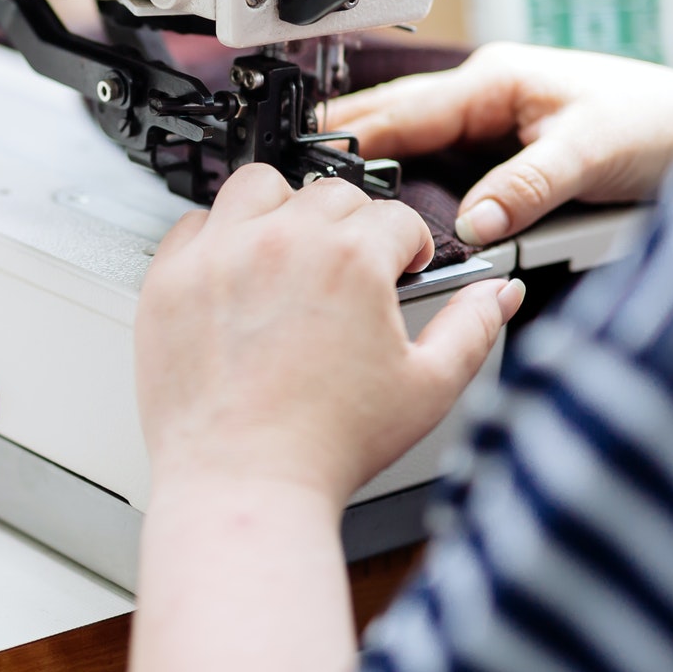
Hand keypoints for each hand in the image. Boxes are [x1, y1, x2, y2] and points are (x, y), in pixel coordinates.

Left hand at [135, 164, 524, 504]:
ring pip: (258, 187)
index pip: (396, 217)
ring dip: (282, 209)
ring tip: (291, 254)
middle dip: (353, 226)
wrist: (243, 484)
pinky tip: (235, 275)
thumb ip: (472, 328)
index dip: (409, 247)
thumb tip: (501, 294)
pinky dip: (217, 240)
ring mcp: (220, 255)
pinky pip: (194, 224)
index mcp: (351, 259)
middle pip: (331, 194)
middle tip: (350, 272)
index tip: (401, 270)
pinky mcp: (171, 278)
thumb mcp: (428, 389)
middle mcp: (283, 242)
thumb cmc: (328, 447)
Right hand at [327, 43, 672, 245]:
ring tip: (326, 192)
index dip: (355, 136)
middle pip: (398, 118)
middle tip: (289, 172)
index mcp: (497, 77)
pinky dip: (413, 179)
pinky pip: (445, 164)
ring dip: (378, 159)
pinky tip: (391, 201)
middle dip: (348, 139)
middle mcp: (491, 93)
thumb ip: (527, 187)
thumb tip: (474, 223)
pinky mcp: (512, 149)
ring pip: (418, 141)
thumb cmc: (667, 120)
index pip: (406, 109)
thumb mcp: (591, 153)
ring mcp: (498, 120)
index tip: (308, 161)